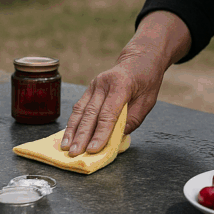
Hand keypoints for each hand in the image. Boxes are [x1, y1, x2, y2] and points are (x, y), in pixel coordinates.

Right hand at [60, 11, 189, 156]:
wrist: (139, 59)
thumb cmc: (147, 81)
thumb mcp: (148, 101)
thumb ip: (132, 120)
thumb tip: (116, 140)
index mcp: (121, 85)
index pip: (108, 114)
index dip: (100, 133)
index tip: (93, 150)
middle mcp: (103, 83)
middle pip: (90, 114)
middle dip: (81, 136)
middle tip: (75, 154)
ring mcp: (94, 84)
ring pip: (80, 110)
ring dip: (72, 130)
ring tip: (66, 147)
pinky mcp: (90, 88)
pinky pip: (80, 107)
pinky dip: (73, 122)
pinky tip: (68, 135)